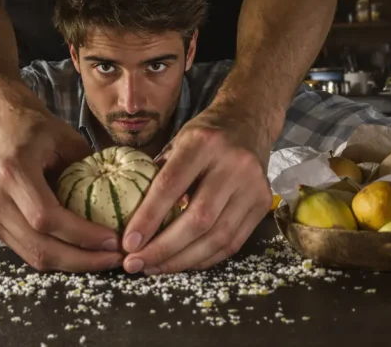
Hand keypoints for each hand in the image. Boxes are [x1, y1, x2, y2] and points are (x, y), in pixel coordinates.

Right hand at [0, 111, 124, 271]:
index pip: (46, 217)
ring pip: (35, 256)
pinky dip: (60, 259)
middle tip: (116, 258)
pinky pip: (31, 253)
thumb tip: (121, 202)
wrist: (5, 129)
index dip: (81, 235)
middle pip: (40, 246)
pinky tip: (85, 254)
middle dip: (83, 259)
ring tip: (105, 260)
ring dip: (74, 264)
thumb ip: (90, 170)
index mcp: (13, 172)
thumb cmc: (40, 131)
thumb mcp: (69, 140)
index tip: (113, 240)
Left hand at [120, 107, 274, 273]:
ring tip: (154, 268)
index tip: (128, 244)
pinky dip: (204, 258)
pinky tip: (181, 263)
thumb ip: (156, 175)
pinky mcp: (263, 204)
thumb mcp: (176, 143)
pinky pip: (232, 243)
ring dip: (182, 260)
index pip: (171, 186)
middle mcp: (233, 164)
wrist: (248, 123)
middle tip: (136, 264)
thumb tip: (127, 219)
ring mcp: (253, 186)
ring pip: (217, 237)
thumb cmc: (203, 136)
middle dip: (163, 249)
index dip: (148, 219)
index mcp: (203, 144)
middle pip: (197, 219)